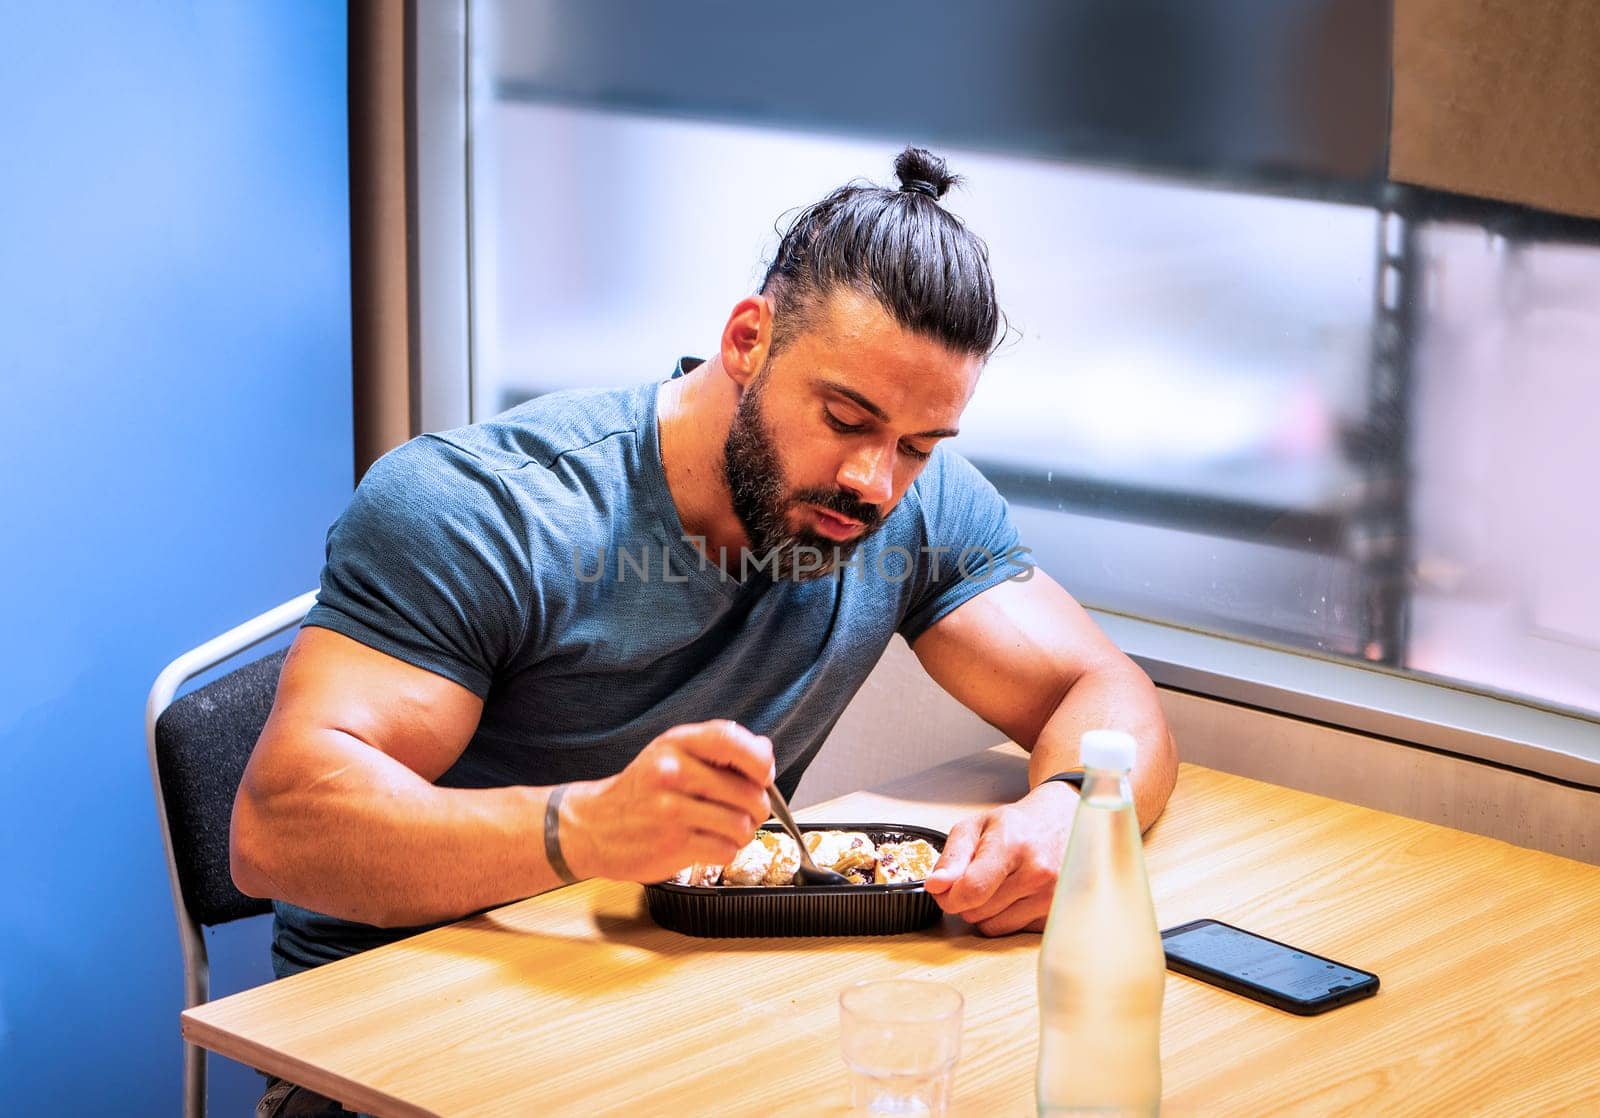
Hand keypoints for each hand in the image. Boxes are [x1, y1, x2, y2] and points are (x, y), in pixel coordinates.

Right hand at [558, 720, 774, 882]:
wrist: (593, 825)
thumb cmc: (642, 789)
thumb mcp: (673, 754)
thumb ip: (719, 749)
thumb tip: (765, 752)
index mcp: (677, 743)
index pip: (731, 740)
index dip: (759, 761)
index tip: (763, 776)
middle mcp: (672, 772)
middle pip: (748, 792)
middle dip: (757, 807)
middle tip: (744, 811)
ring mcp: (671, 810)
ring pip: (741, 825)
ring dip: (742, 833)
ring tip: (724, 829)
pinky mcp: (672, 845)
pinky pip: (725, 850)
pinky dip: (725, 851)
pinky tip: (708, 844)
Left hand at [922, 783, 1076, 935]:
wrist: (1063, 823)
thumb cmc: (1018, 825)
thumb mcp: (976, 826)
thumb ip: (952, 857)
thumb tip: (936, 886)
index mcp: (1013, 845)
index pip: (971, 889)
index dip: (949, 896)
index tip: (945, 890)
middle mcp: (1038, 873)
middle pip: (977, 911)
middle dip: (967, 899)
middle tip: (977, 877)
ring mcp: (1052, 897)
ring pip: (993, 927)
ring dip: (986, 911)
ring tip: (999, 884)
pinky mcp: (1057, 914)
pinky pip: (1013, 931)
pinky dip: (1008, 917)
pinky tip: (1017, 894)